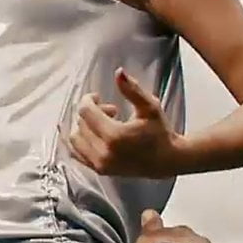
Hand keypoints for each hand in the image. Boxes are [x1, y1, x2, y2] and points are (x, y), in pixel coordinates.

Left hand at [65, 68, 184, 178]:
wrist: (167, 160)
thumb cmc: (160, 132)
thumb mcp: (150, 107)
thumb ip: (132, 89)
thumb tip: (119, 72)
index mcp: (115, 136)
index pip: (86, 112)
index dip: (88, 99)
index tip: (98, 97)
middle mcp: (104, 153)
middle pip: (80, 123)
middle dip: (90, 113)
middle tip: (110, 111)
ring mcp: (100, 164)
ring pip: (75, 139)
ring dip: (84, 127)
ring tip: (104, 125)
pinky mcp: (100, 170)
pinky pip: (77, 154)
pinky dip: (82, 141)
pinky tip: (97, 135)